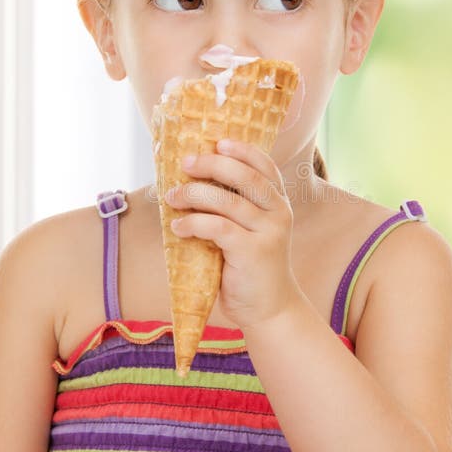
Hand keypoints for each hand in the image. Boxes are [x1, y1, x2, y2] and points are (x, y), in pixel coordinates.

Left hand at [165, 138, 302, 331]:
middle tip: (185, 163)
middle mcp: (279, 213)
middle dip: (212, 165)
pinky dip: (194, 223)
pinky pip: (218, 227)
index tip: (218, 143)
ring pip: (228, 201)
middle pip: (246, 177)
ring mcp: (268, 232)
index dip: (242, 150)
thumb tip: (191, 180)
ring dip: (194, 195)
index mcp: (279, 203)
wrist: (270, 309)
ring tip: (172, 197)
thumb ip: (234, 207)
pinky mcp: (253, 252)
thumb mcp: (249, 231)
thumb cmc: (251, 267)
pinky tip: (178, 228)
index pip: (266, 166)